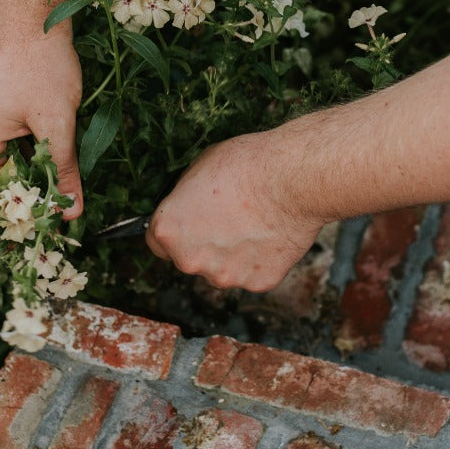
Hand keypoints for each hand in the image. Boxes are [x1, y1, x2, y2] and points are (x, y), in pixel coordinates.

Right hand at [0, 26, 84, 215]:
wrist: (33, 13)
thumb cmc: (42, 63)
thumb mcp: (58, 122)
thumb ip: (63, 169)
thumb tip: (71, 210)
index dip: (19, 209)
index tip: (49, 218)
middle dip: (19, 194)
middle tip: (53, 205)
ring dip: (22, 173)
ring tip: (54, 184)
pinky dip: (20, 153)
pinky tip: (46, 155)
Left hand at [146, 134, 325, 291]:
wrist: (292, 179)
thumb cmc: (247, 166)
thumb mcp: (199, 168)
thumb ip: (185, 199)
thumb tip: (186, 206)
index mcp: (168, 232)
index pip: (157, 242)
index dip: (176, 230)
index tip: (189, 223)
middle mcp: (190, 261)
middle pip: (190, 258)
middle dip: (204, 244)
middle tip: (228, 218)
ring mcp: (224, 276)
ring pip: (222, 269)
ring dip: (231, 254)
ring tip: (253, 223)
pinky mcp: (256, 282)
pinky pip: (252, 273)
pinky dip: (259, 259)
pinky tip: (269, 234)